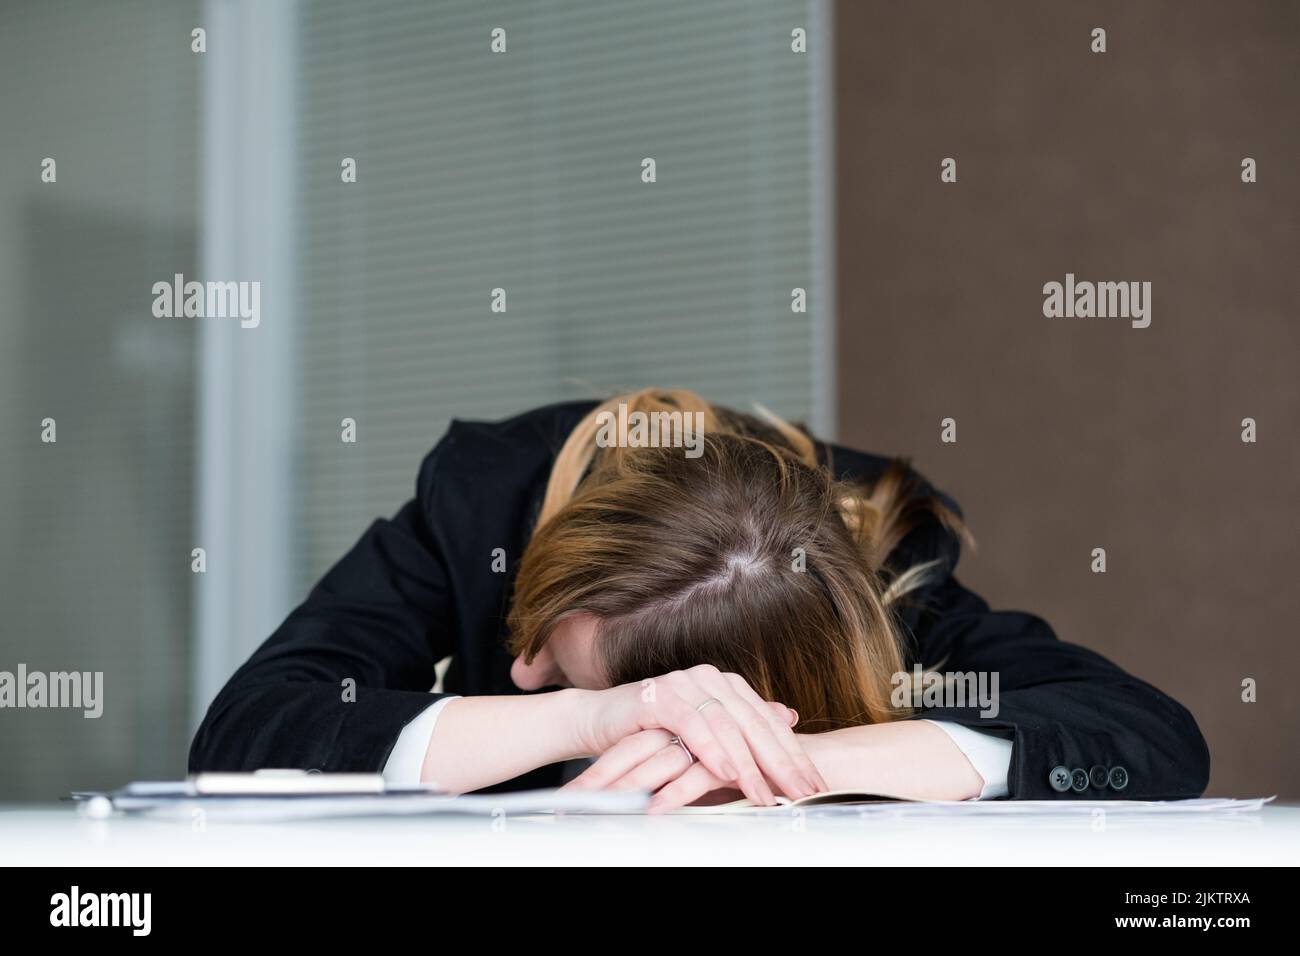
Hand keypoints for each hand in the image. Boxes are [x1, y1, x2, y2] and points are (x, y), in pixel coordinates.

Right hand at [574, 664, 828, 806]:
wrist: (599, 721)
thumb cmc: (653, 732)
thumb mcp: (704, 734)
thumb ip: (743, 725)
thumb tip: (790, 715)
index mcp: (727, 686)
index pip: (768, 722)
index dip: (794, 754)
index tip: (814, 785)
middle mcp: (710, 679)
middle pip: (755, 723)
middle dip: (782, 762)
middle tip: (803, 793)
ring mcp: (685, 683)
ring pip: (727, 725)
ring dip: (748, 764)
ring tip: (765, 794)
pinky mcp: (659, 695)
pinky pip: (692, 724)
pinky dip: (711, 749)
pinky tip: (727, 772)